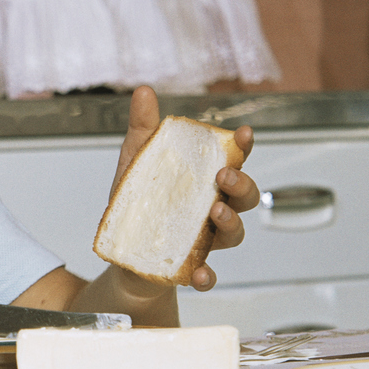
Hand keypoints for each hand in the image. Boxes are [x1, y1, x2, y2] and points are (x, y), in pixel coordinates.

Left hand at [115, 86, 257, 292]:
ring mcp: (206, 239)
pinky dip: (207, 277)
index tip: (245, 134)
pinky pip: (208, 276)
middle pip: (247, 196)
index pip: (233, 160)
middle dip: (243, 184)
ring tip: (214, 211)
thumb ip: (143, 128)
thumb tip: (144, 91)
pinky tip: (198, 273)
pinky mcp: (190, 266)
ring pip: (235, 233)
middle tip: (224, 176)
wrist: (122, 251)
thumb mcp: (136, 161)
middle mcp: (213, 208)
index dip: (243, 147)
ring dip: (231, 222)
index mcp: (204, 180)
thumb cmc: (138, 202)